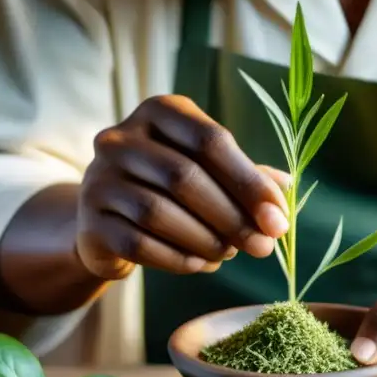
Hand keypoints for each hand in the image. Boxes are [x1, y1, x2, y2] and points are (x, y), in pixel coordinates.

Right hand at [76, 95, 290, 278]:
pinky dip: (179, 258)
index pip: (209, 140)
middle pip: (184, 177)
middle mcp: (120, 138)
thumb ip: (244, 177)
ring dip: (206, 240)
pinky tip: (202, 264)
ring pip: (159, 212)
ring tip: (230, 253)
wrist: (107, 220)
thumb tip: (286, 188)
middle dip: (232, 216)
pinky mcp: (90, 222)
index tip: (278, 219)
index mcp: (159, 112)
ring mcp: (99, 179)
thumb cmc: (168, 188)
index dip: (249, 182)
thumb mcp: (206, 171)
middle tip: (263, 246)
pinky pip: (140, 244)